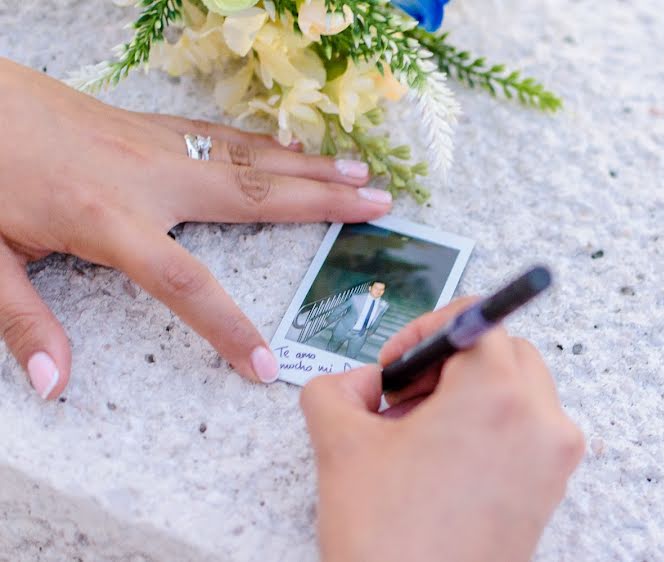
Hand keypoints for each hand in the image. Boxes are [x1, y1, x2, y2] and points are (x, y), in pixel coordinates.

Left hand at [0, 58, 391, 398]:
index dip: (229, 328)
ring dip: (310, 168)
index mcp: (109, 221)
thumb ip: (23, 321)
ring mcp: (155, 146)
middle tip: (380, 207)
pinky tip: (292, 148)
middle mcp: (149, 179)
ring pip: (250, 159)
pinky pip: (223, 136)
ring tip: (361, 174)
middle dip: (323, 204)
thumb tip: (55, 383)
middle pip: (254, 197)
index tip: (264, 365)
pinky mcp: (150, 126)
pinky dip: (267, 145)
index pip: (186, 285)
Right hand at [301, 299, 584, 561]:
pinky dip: (488, 430)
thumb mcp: (340, 445)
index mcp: (497, 395)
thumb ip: (337, 388)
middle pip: (503, 353)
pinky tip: (441, 465)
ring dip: (467, 396)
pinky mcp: (549, 492)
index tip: (397, 366)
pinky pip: (525, 433)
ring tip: (417, 437)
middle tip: (404, 397)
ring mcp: (552, 460)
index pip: (478, 320)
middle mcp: (541, 421)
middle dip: (448, 365)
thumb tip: (360, 382)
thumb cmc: (388, 540)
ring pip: (517, 392)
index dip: (426, 331)